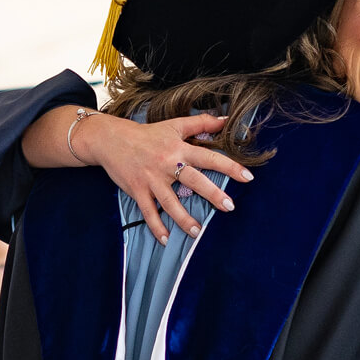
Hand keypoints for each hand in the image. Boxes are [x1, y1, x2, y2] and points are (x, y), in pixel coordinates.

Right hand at [79, 113, 252, 243]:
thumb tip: (226, 120)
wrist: (112, 139)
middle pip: (194, 180)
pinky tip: (166, 239)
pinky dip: (156, 227)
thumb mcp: (174, 125)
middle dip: (212, 194)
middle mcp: (167, 164)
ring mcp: (152, 180)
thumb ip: (201, 123)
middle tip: (229, 207)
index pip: (209, 157)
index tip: (247, 177)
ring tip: (197, 232)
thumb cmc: (147, 134)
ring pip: (170, 202)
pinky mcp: (137, 191)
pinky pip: (148, 212)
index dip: (230, 166)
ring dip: (184, 218)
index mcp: (179, 148)